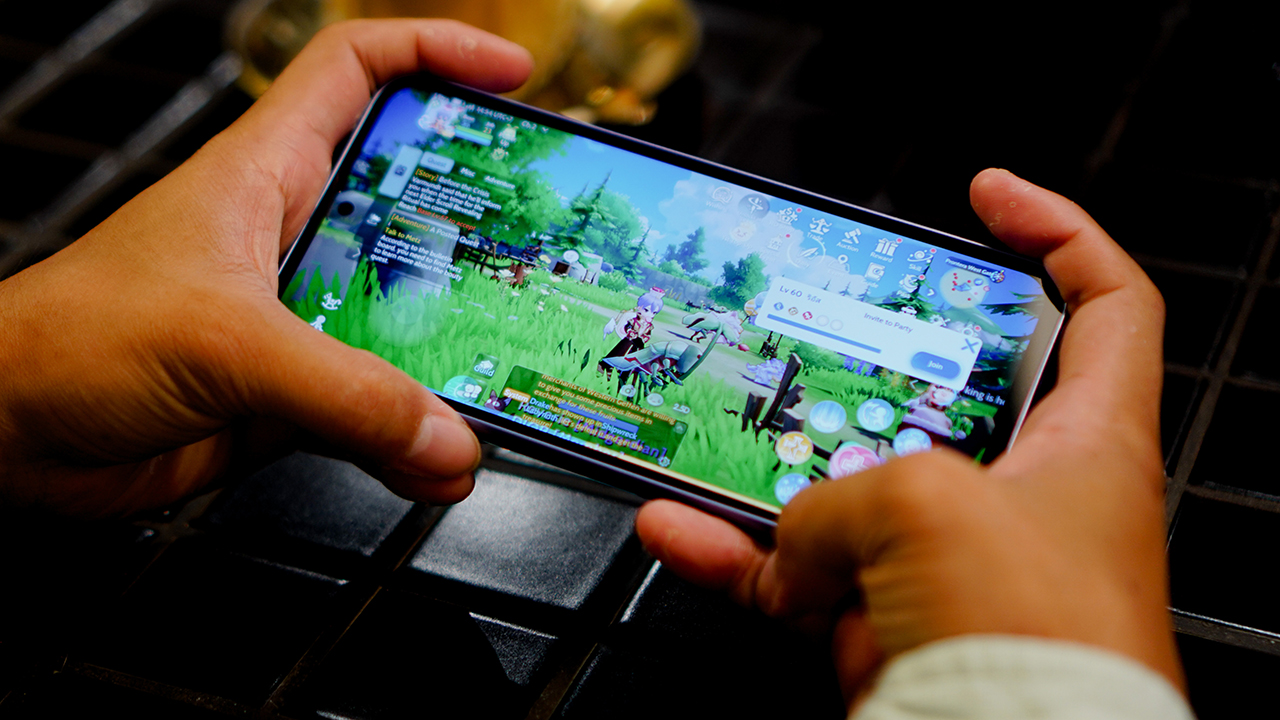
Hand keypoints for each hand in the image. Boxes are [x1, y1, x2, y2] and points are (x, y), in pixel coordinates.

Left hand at [0, 20, 531, 516]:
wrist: (5, 437)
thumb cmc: (69, 340)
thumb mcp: (225, 341)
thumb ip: (347, 392)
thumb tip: (446, 437)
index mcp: (267, 173)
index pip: (361, 71)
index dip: (439, 53)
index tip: (511, 74)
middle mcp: (292, 236)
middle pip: (410, 201)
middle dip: (479, 217)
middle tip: (539, 239)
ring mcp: (297, 317)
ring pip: (405, 315)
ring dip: (455, 346)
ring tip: (506, 364)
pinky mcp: (292, 393)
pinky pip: (378, 405)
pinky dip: (413, 436)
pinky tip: (437, 459)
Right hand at [636, 169, 1180, 707]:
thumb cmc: (1031, 637)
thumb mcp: (930, 507)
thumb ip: (848, 490)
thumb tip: (799, 538)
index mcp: (1089, 443)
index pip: (1104, 302)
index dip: (1053, 231)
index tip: (988, 195)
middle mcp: (1021, 499)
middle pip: (943, 389)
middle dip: (871, 352)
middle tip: (821, 319)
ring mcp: (945, 564)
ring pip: (843, 486)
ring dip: (771, 463)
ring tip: (721, 421)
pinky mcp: (884, 621)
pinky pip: (791, 573)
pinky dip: (733, 553)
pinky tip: (678, 528)